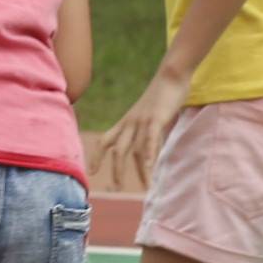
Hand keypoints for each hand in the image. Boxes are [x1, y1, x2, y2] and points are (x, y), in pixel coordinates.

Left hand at [94, 68, 190, 193]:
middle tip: (117, 189)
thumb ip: (146, 134)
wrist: (171, 73)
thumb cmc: (161, 96)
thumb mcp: (148, 116)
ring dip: (139, 170)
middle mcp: (130, 122)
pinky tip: (149, 166)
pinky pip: (150, 137)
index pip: (105, 140)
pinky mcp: (157, 117)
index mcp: (126, 122)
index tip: (92, 172)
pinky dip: (149, 151)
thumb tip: (148, 151)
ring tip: (145, 186)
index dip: (97, 156)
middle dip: (116, 170)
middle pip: (118, 150)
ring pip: (135, 148)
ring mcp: (142, 120)